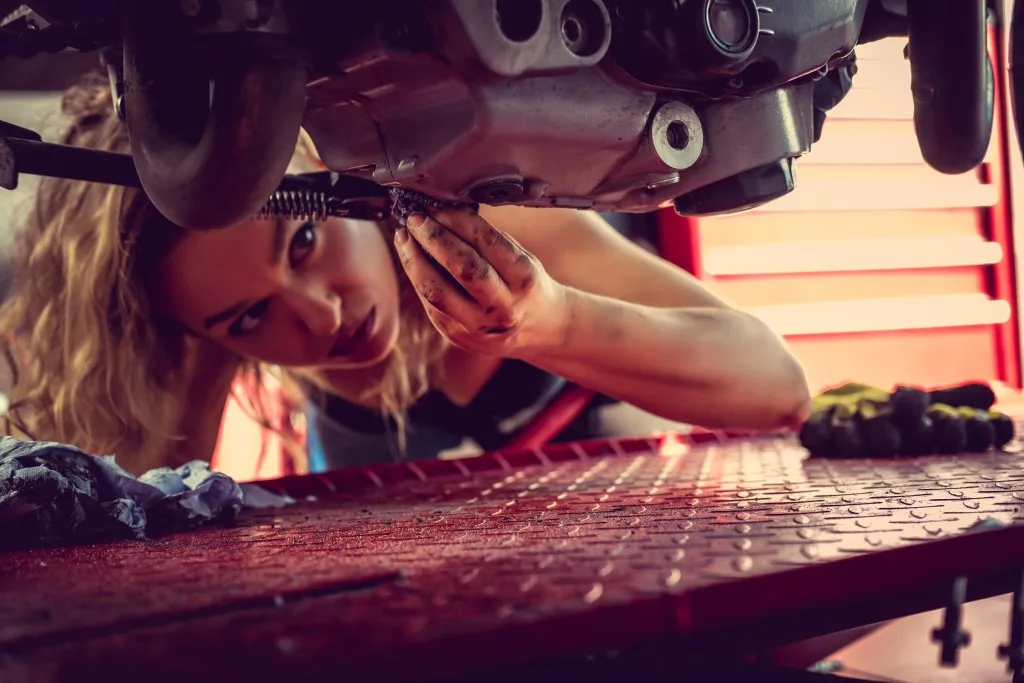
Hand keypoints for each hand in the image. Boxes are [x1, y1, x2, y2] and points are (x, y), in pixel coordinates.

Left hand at [394, 208, 569, 356]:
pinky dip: (417, 278)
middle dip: (433, 237)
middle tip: (416, 218)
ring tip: (403, 238)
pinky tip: (411, 260)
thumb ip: (489, 241)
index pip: (487, 243)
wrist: (541, 331)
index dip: (457, 220)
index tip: (437, 205)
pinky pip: (430, 304)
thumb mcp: (522, 258)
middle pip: (462, 267)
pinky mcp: (458, 335)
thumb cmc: (526, 284)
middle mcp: (504, 306)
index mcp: (524, 279)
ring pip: (437, 291)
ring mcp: (479, 326)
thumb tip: (445, 214)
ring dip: (414, 260)